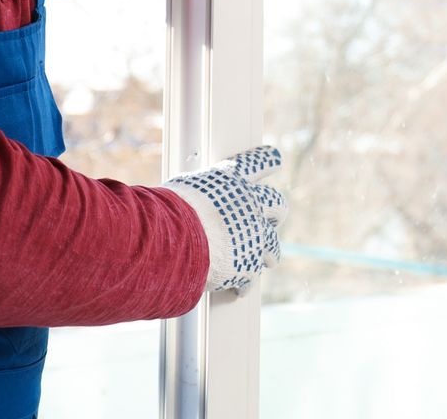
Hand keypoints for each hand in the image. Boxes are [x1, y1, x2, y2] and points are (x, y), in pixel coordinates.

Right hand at [161, 144, 287, 293]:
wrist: (174, 240)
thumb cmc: (169, 210)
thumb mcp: (183, 189)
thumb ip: (197, 192)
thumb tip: (189, 196)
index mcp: (232, 179)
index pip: (256, 162)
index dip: (267, 160)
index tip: (276, 158)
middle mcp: (250, 203)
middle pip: (276, 203)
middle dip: (276, 211)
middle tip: (275, 215)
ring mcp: (253, 234)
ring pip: (273, 244)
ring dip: (270, 252)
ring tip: (270, 259)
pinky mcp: (249, 263)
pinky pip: (251, 275)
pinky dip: (244, 282)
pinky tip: (239, 288)